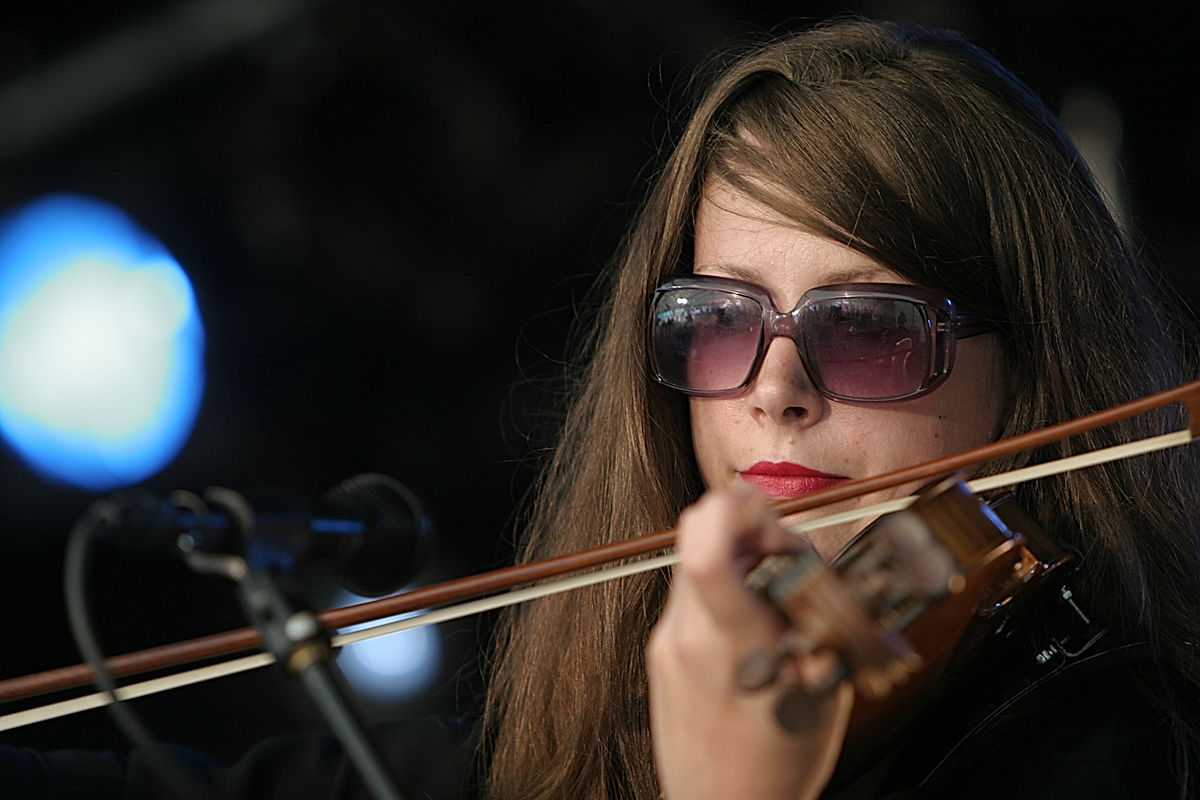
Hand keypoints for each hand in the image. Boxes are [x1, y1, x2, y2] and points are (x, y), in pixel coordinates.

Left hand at [647, 483, 853, 799]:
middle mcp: (686, 635)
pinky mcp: (660, 648)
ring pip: (691, 561)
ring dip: (734, 553)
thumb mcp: (822, 691)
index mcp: (730, 645)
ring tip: (775, 588)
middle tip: (785, 549)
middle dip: (746, 524)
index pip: (705, 551)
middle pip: (698, 539)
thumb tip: (816, 565)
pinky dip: (721, 585)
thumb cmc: (776, 764)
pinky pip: (688, 593)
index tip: (764, 507)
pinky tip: (752, 617)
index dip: (732, 510)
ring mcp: (667, 641)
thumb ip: (816, 621)